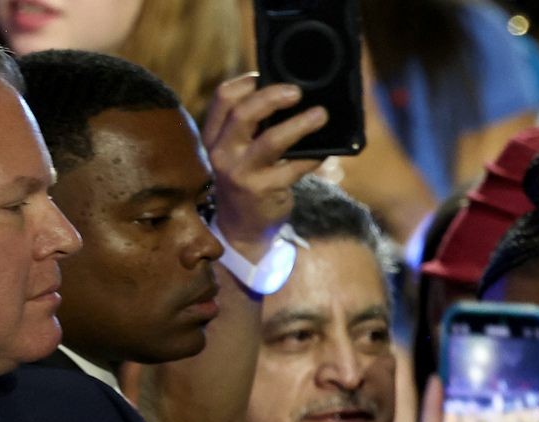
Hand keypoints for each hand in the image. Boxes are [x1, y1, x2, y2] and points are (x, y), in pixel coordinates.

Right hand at [201, 74, 325, 257]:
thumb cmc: (246, 180)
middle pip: (244, 113)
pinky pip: (295, 167)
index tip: (267, 76)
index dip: (247, 82)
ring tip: (321, 115)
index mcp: (213, 136)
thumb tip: (287, 96)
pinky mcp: (264, 190)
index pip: (223, 98)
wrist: (241, 228)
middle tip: (297, 92)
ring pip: (272, 140)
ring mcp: (242, 173)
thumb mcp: (236, 152)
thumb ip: (250, 127)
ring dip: (300, 125)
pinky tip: (324, 151)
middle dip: (273, 96)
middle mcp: (222, 153)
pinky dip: (313, 156)